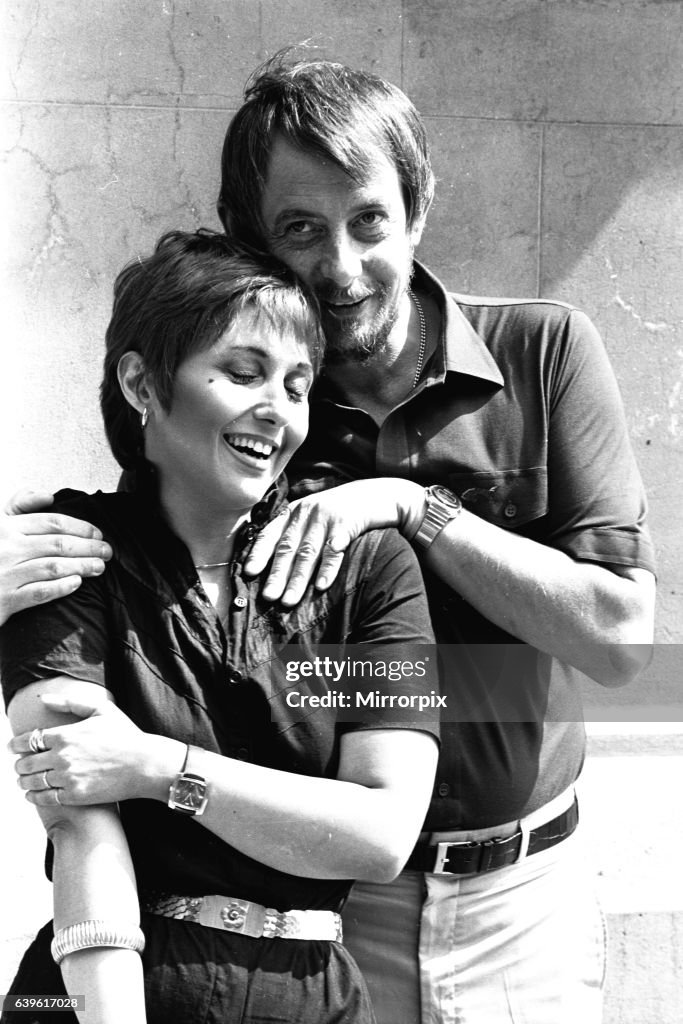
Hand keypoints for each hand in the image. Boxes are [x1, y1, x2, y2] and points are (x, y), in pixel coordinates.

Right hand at [0, 489, 112, 625]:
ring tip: (100, 567)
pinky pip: (39, 592)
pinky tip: (77, 583)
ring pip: (53, 566)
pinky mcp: (5, 599)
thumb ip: (19, 505)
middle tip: (108, 551)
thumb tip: (48, 496)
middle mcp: (6, 547)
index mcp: (6, 526)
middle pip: (58, 544)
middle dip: (88, 546)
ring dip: (82, 566)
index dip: (80, 527)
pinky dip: (61, 587)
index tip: (98, 533)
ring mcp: (5, 574)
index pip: (51, 522)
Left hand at [10, 695, 158, 805]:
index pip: (28, 740)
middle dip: (19, 764)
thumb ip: (70, 703)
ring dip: (23, 781)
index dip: (16, 744)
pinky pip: (44, 799)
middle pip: (25, 763)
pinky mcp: (74, 796)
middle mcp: (61, 757)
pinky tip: (33, 795)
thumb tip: (43, 700)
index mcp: (65, 735)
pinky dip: (33, 797)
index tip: (14, 747)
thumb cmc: (125, 735)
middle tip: (21, 765)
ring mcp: (67, 778)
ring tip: (24, 780)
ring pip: (31, 782)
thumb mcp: (101, 709)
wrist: (144, 764)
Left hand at [244, 478, 424, 605]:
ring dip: (297, 579)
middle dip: (276, 574)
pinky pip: (334, 550)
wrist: (379, 495)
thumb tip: (274, 567)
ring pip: (307, 553)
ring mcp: (326, 517)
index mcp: (294, 512)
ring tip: (288, 601)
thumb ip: (296, 532)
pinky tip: (320, 586)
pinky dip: (327, 569)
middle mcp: (306, 512)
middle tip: (268, 597)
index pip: (270, 533)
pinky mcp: (347, 523)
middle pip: (287, 547)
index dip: (258, 553)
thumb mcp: (314, 514)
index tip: (248, 573)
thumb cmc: (341, 512)